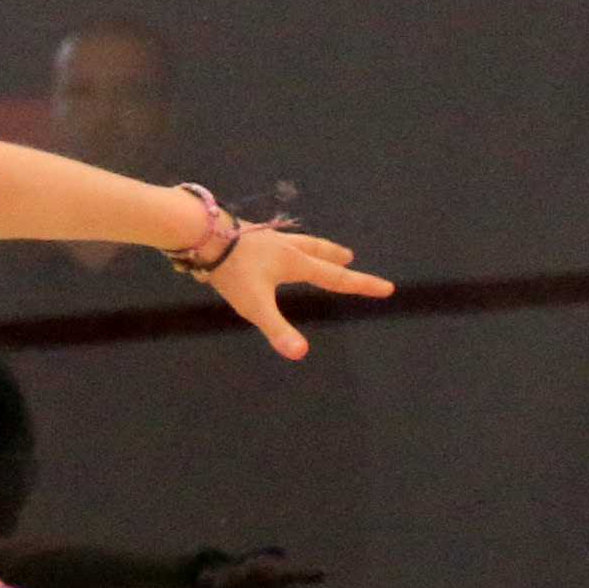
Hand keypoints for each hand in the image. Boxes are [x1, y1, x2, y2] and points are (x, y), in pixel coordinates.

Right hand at [187, 549, 346, 587]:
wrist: (209, 582)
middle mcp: (270, 581)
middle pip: (288, 577)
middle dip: (300, 575)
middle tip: (322, 572)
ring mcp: (250, 574)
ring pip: (253, 571)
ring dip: (255, 573)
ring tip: (268, 573)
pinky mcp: (226, 572)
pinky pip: (223, 579)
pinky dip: (217, 583)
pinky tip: (211, 582)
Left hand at [204, 222, 391, 360]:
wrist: (201, 233)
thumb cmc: (231, 270)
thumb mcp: (254, 305)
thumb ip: (277, 329)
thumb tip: (300, 354)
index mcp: (295, 263)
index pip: (336, 278)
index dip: (362, 285)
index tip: (387, 287)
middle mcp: (286, 247)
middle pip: (319, 252)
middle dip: (336, 258)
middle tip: (350, 258)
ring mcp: (267, 238)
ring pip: (299, 242)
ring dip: (315, 246)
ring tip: (322, 249)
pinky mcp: (248, 234)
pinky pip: (275, 240)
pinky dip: (286, 243)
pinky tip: (274, 245)